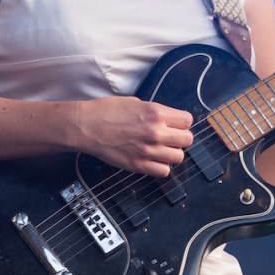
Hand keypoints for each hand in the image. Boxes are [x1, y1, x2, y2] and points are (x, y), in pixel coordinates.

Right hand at [68, 97, 193, 176]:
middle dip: (180, 138)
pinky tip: (152, 160)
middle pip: (188, 140)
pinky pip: (164, 171)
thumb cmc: (106, 111)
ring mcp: (148, 150)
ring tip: (161, 149)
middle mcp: (156, 132)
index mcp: (156, 113)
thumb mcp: (136, 102)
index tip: (176, 124)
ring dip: (172, 153)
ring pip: (178, 157)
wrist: (86, 126)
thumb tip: (167, 119)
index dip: (182, 123)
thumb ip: (155, 112)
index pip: (187, 120)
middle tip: (170, 137)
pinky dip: (161, 167)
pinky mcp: (138, 165)